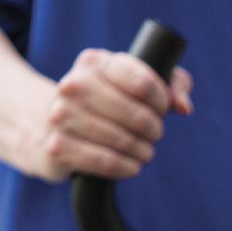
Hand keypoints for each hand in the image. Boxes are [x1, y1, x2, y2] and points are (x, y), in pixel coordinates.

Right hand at [28, 48, 193, 182]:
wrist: (48, 127)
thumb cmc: (104, 104)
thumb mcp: (137, 83)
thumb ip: (172, 84)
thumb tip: (183, 106)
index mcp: (94, 62)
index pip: (143, 82)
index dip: (161, 100)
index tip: (160, 108)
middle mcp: (74, 84)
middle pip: (137, 116)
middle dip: (154, 130)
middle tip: (153, 135)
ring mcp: (62, 115)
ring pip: (124, 141)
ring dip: (142, 151)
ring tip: (143, 151)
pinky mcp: (58, 147)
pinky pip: (107, 162)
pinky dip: (127, 168)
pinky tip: (131, 166)